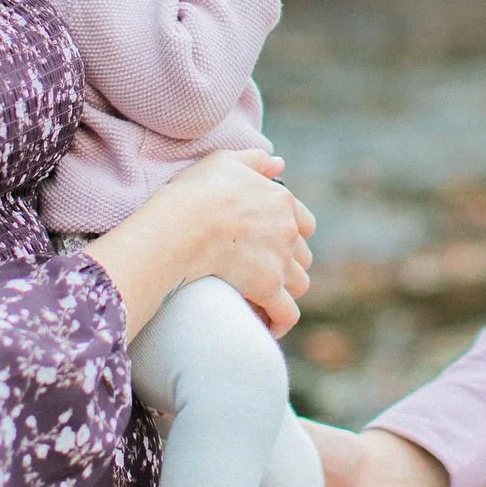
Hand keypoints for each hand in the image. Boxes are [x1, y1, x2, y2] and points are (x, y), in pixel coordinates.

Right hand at [86, 148, 313, 340]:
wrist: (182, 225)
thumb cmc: (195, 192)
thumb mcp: (224, 161)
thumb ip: (255, 161)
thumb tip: (281, 164)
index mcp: (281, 201)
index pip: (304, 223)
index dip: (290, 235)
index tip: (271, 243)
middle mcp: (288, 230)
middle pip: (302, 255)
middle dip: (287, 264)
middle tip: (261, 272)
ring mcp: (280, 261)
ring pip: (299, 284)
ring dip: (285, 291)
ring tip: (262, 298)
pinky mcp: (268, 288)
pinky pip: (287, 313)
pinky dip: (281, 321)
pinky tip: (268, 325)